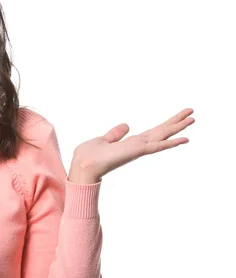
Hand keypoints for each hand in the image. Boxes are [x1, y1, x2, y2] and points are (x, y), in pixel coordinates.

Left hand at [71, 108, 194, 180]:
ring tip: (193, 118)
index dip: (165, 125)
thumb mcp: (104, 139)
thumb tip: (126, 125)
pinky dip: (171, 143)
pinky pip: (158, 146)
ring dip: (178, 127)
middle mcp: (138, 146)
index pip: (152, 133)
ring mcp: (139, 149)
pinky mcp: (137, 151)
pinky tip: (185, 139)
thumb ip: (115, 134)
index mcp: (131, 143)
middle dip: (176, 123)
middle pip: (161, 132)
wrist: (84, 164)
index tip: (178, 118)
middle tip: (192, 113)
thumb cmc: (90, 155)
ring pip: (163, 136)